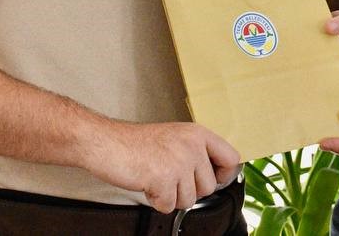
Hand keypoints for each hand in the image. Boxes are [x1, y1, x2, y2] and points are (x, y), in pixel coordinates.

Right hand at [82, 120, 240, 212]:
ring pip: (189, 200)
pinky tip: (147, 183)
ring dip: (170, 196)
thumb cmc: (135, 142)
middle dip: (188, 190)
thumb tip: (214, 175)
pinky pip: (168, 205)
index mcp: (198, 134)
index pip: (232, 158)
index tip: (214, 179)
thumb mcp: (175, 137)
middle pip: (209, 187)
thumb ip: (195, 152)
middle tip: (168, 178)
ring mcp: (179, 162)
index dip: (224, 175)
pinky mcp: (164, 178)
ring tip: (155, 177)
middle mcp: (192, 146)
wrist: (106, 142)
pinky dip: (156, 201)